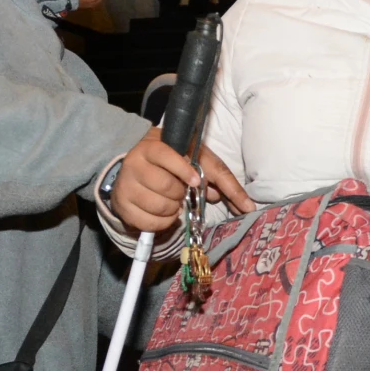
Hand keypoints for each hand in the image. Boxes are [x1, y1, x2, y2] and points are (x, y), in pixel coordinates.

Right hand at [111, 128, 253, 233]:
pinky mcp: (122, 206)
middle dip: (181, 194)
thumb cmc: (174, 164)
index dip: (182, 170)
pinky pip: (149, 223)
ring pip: (159, 206)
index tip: (194, 180)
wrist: (137, 171)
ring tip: (172, 202)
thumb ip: (222, 179)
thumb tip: (247, 205)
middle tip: (181, 191)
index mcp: (153, 147)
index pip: (166, 156)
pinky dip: (163, 223)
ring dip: (173, 210)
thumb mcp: (198, 162)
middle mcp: (134, 163)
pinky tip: (163, 214)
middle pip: (167, 186)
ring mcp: (126, 185)